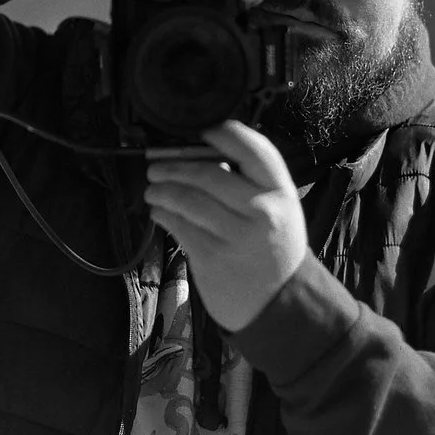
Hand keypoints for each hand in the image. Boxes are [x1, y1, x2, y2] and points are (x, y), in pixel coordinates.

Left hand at [142, 120, 307, 330]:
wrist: (281, 304)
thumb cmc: (273, 247)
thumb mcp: (278, 210)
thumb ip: (250, 183)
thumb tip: (199, 155)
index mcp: (281, 192)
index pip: (253, 149)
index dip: (225, 132)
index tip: (203, 130)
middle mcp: (261, 211)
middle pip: (209, 173)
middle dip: (174, 166)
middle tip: (156, 166)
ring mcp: (236, 236)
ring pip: (187, 199)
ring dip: (162, 189)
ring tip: (153, 189)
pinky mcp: (212, 257)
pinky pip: (179, 226)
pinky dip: (163, 214)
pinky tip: (159, 212)